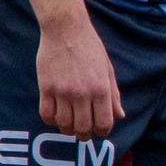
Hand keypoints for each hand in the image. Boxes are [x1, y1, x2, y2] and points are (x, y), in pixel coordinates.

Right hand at [37, 10, 122, 138]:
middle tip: (83, 134)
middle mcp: (82, 93)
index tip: (100, 132)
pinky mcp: (45, 88)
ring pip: (64, 124)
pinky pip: (46, 114)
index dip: (102, 132)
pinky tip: (55, 116)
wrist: (66, 30)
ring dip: (67, 129)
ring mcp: (63, 91)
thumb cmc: (90, 49)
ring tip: (70, 126)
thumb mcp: (108, 70)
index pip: (104, 122)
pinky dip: (51, 120)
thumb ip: (114, 95)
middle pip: (83, 127)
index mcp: (101, 89)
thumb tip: (120, 116)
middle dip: (84, 135)